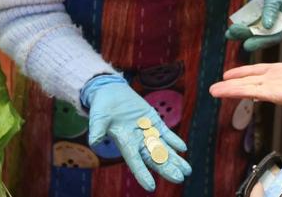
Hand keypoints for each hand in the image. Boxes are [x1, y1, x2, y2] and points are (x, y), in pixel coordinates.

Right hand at [82, 76, 191, 191]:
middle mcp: (138, 141)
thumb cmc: (102, 108)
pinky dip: (174, 140)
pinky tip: (183, 148)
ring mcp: (147, 132)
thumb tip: (94, 141)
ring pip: (163, 148)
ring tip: (187, 170)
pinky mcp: (154, 121)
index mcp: (125, 143)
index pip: (135, 162)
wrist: (110, 93)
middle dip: (167, 169)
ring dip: (175, 159)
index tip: (151, 187)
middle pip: (154, 158)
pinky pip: (166, 133)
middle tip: (180, 179)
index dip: (142, 174)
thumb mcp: (98, 118)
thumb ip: (97, 130)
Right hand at [209, 32, 281, 109]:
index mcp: (279, 72)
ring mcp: (272, 89)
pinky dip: (239, 91)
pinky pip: (253, 92)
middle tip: (214, 87)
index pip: (256, 72)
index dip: (242, 73)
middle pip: (247, 82)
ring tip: (213, 91)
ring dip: (230, 89)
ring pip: (246, 88)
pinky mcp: (274, 95)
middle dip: (231, 84)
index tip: (228, 74)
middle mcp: (273, 81)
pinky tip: (227, 91)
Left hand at [226, 0, 281, 51]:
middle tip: (234, 34)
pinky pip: (248, 22)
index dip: (262, 41)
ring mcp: (265, 16)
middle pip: (263, 34)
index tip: (248, 44)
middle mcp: (276, 19)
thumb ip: (271, 9)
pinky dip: (241, 25)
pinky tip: (231, 27)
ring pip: (254, 30)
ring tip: (229, 33)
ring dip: (242, 32)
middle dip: (248, 36)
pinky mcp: (256, 12)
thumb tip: (268, 26)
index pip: (275, 35)